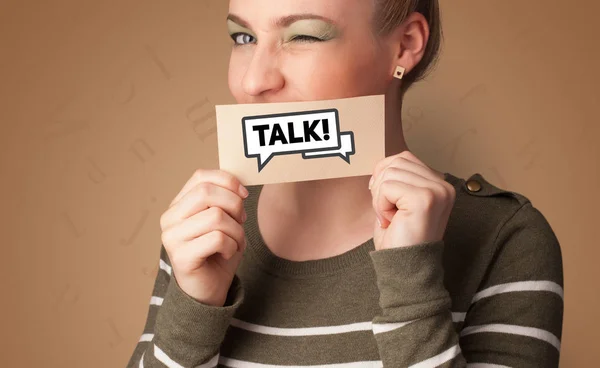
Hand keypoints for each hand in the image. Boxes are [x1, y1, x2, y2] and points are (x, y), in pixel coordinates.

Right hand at [160, 169, 247, 306]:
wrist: (209, 292)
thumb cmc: (218, 254)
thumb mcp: (225, 222)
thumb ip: (226, 201)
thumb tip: (239, 187)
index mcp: (178, 205)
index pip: (200, 176)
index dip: (227, 181)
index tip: (244, 194)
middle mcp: (169, 218)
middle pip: (207, 192)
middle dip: (234, 205)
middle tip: (241, 222)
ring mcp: (172, 237)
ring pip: (216, 216)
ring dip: (236, 230)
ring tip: (235, 242)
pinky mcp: (180, 256)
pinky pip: (217, 238)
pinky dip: (232, 245)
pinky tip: (227, 254)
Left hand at [368, 151, 455, 250]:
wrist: (406, 269)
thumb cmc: (399, 238)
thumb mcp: (397, 201)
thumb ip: (395, 179)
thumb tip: (380, 165)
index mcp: (438, 183)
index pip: (402, 158)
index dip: (385, 177)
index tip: (388, 204)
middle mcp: (443, 184)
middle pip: (395, 162)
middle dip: (381, 188)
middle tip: (390, 214)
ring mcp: (437, 190)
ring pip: (389, 173)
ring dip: (380, 199)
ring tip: (393, 218)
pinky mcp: (425, 198)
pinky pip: (386, 187)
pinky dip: (381, 205)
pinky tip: (392, 221)